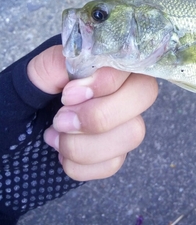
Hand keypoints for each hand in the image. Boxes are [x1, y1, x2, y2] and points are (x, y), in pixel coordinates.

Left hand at [27, 45, 157, 181]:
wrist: (21, 125)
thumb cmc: (34, 91)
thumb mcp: (39, 71)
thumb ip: (59, 63)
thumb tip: (84, 71)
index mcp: (111, 60)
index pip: (133, 64)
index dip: (106, 82)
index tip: (67, 95)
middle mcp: (126, 87)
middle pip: (145, 96)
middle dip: (100, 115)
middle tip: (61, 119)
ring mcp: (125, 121)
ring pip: (133, 134)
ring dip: (85, 143)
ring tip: (54, 136)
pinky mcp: (117, 151)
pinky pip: (114, 163)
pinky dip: (80, 164)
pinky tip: (61, 153)